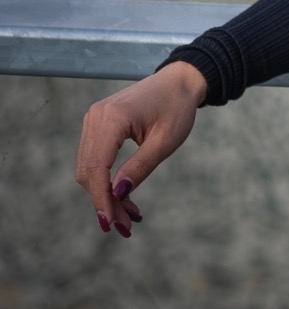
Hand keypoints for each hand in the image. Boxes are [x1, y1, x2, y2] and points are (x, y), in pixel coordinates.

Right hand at [75, 61, 206, 236]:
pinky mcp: (97, 126)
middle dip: (105, 202)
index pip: (97, 167)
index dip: (101, 199)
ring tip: (129, 216)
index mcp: (112, 118)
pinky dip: (107, 180)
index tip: (111, 223)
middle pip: (89, 171)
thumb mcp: (166, 141)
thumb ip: (141, 166)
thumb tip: (117, 193)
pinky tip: (124, 197)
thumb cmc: (178, 108)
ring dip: (105, 194)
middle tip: (126, 226)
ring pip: (89, 168)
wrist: (179, 81)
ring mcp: (93, 120)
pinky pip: (95, 158)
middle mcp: (95, 118)